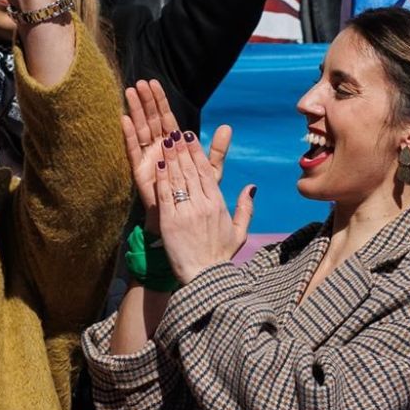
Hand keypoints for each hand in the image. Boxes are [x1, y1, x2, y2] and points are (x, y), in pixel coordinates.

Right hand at [122, 80, 230, 232]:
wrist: (186, 226)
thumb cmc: (197, 201)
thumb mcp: (211, 173)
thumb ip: (217, 151)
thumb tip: (228, 126)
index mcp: (175, 148)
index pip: (166, 119)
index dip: (160, 101)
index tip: (154, 83)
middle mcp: (159, 151)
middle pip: (151, 121)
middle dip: (145, 102)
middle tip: (140, 82)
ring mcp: (148, 161)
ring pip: (140, 131)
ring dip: (135, 112)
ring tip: (129, 93)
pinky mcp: (140, 174)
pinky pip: (133, 152)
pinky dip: (129, 136)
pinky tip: (123, 120)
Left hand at [155, 128, 253, 283]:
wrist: (205, 278)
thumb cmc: (221, 257)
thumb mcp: (239, 232)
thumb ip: (245, 208)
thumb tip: (251, 187)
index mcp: (218, 205)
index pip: (206, 172)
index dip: (197, 152)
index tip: (190, 138)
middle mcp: (203, 205)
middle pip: (191, 170)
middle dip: (182, 149)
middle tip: (174, 132)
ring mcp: (186, 212)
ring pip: (178, 178)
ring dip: (171, 158)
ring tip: (164, 141)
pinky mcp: (171, 221)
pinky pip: (166, 195)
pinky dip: (162, 179)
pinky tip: (158, 165)